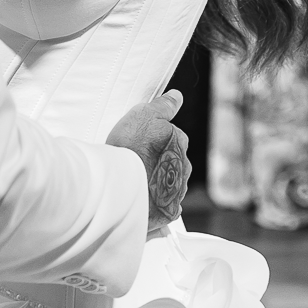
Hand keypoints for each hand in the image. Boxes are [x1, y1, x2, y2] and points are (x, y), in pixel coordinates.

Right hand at [106, 89, 190, 231]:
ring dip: (158, 181)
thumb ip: (163, 106)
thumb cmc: (131, 147)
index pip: (173, 136)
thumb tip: (177, 96)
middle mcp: (184, 166)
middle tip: (138, 160)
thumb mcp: (143, 115)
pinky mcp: (169, 211)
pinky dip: (157, 202)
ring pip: (170, 182)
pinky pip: (166, 205)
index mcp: (179, 142)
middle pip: (173, 160)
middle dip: (160, 161)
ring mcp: (178, 190)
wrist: (123, 186)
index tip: (142, 142)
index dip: (156, 138)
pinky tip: (144, 199)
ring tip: (137, 181)